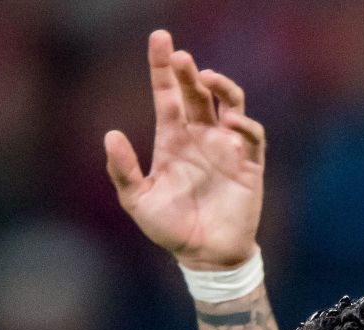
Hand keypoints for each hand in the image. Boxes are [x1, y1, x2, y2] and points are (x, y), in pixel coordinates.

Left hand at [105, 29, 264, 269]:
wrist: (205, 257)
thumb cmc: (171, 229)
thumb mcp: (138, 201)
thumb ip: (123, 170)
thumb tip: (110, 134)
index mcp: (173, 139)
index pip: (168, 94)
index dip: (162, 68)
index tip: (159, 39)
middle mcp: (201, 136)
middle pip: (196, 92)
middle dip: (188, 71)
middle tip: (179, 57)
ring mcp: (226, 147)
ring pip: (228, 103)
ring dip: (220, 87)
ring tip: (207, 78)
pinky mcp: (248, 164)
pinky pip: (252, 135)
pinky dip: (244, 123)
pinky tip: (231, 120)